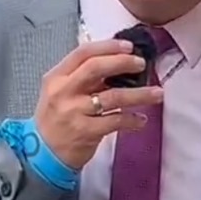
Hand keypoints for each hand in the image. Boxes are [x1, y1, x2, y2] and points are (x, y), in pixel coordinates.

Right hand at [35, 39, 163, 169]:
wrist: (43, 153)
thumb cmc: (56, 119)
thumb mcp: (60, 92)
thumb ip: (82, 77)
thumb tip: (117, 62)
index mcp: (57, 77)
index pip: (83, 53)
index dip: (108, 46)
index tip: (129, 46)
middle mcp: (63, 92)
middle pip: (96, 68)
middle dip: (123, 63)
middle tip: (142, 64)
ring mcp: (74, 112)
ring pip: (113, 96)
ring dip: (139, 94)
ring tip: (157, 93)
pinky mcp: (85, 132)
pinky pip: (115, 121)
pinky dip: (132, 120)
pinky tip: (141, 120)